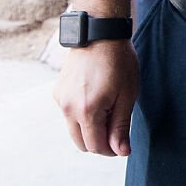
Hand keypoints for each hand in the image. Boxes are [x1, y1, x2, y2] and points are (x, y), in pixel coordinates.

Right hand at [53, 40, 139, 156]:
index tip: (123, 143)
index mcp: (87, 111)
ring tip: (109, 109)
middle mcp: (68, 108)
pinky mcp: (58, 92)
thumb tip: (121, 152)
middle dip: (100, 142)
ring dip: (90, 129)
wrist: (100, 33)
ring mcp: (60, 100)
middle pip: (81, 143)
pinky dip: (81, 116)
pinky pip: (69, 115)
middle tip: (117, 128)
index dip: (111, 150)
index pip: (95, 146)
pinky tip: (97, 99)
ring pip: (74, 130)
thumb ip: (121, 126)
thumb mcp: (127, 95)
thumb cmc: (119, 62)